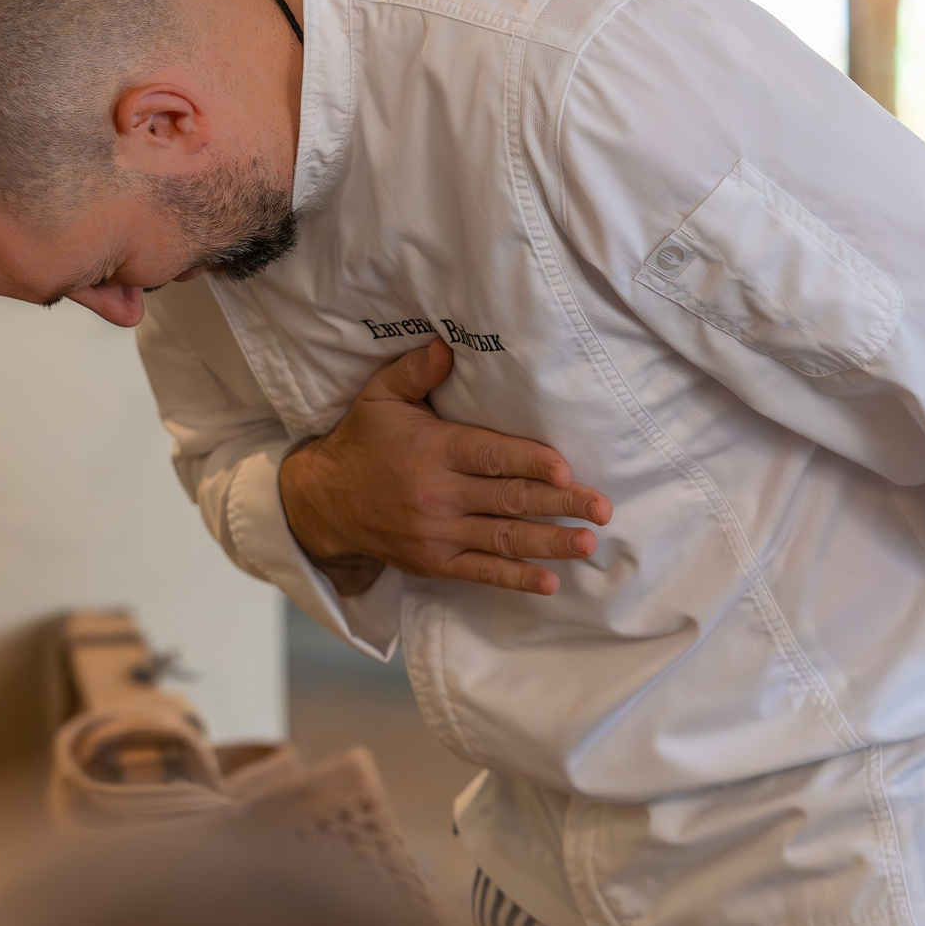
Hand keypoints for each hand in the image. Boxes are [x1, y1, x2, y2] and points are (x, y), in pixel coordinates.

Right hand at [278, 339, 611, 596]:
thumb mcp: (379, 397)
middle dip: (560, 504)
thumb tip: (446, 344)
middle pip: (508, 500)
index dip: (529, 463)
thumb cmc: (362, 443)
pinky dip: (516, 578)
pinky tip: (550, 581)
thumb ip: (414, 371)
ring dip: (549, 542)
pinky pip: (482, 572)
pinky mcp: (435, 563)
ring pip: (503, 538)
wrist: (323, 503)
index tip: (565, 469)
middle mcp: (437, 495)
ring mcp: (437, 534)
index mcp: (432, 450)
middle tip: (602, 508)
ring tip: (587, 543)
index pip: (489, 457)